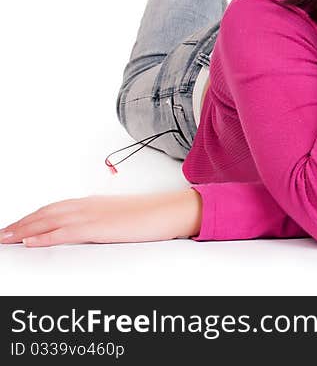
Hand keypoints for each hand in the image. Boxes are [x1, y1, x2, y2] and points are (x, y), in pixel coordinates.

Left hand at [0, 189, 201, 246]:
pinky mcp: (99, 227)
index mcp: (93, 203)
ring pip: (49, 221)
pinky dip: (45, 236)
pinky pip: (65, 232)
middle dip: (21, 223)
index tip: (16, 226)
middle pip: (46, 213)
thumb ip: (101, 221)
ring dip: (25, 229)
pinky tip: (31, 241)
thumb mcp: (121, 217)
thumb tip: (89, 231)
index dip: (32, 217)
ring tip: (6, 237)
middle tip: (2, 233)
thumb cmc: (152, 215)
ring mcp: (93, 215)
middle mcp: (89, 205)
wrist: (170, 211)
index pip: (54, 208)